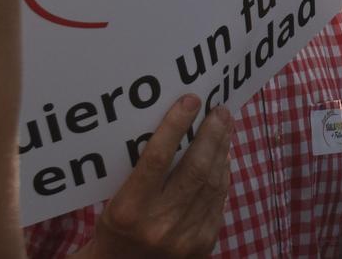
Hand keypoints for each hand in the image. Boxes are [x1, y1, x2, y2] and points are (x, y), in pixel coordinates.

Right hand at [81, 95, 231, 257]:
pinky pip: (218, 199)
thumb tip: (177, 127)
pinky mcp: (204, 242)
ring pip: (212, 182)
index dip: (176, 125)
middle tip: (219, 110)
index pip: (157, 159)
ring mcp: (185, 236)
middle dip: (211, 133)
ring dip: (222, 149)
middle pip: (195, 168)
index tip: (190, 100)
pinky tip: (222, 157)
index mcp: (129, 211)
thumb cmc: (116, 227)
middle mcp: (159, 225)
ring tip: (224, 127)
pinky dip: (222, 174)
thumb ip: (143, 171)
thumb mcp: (116, 199)